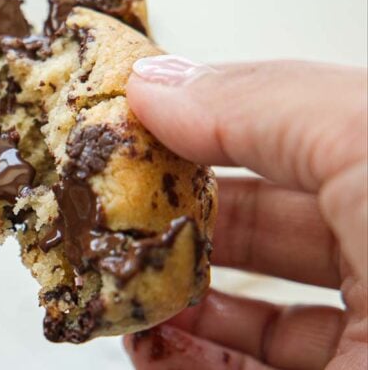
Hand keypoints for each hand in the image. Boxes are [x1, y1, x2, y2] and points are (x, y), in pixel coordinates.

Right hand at [122, 56, 366, 368]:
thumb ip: (268, 104)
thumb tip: (159, 79)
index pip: (303, 134)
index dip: (216, 117)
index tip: (141, 120)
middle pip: (271, 223)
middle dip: (182, 210)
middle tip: (118, 202)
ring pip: (253, 313)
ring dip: (173, 295)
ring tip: (125, 279)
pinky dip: (182, 358)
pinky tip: (152, 342)